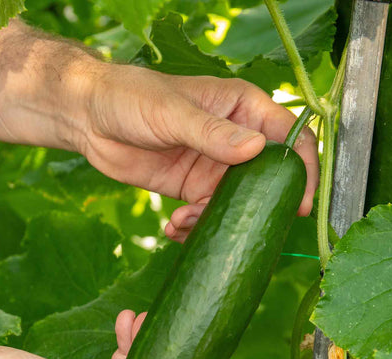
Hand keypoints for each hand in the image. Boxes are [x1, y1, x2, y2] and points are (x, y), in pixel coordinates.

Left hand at [78, 67, 318, 239]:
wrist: (90, 120)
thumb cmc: (131, 98)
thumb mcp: (171, 112)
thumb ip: (212, 132)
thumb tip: (256, 149)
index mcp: (242, 109)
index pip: (289, 136)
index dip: (302, 169)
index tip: (300, 203)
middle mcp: (236, 140)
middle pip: (268, 179)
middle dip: (257, 206)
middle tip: (243, 227)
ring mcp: (215, 168)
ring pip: (236, 204)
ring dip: (216, 220)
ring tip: (184, 219)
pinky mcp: (194, 190)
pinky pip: (208, 215)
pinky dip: (195, 227)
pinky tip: (173, 226)